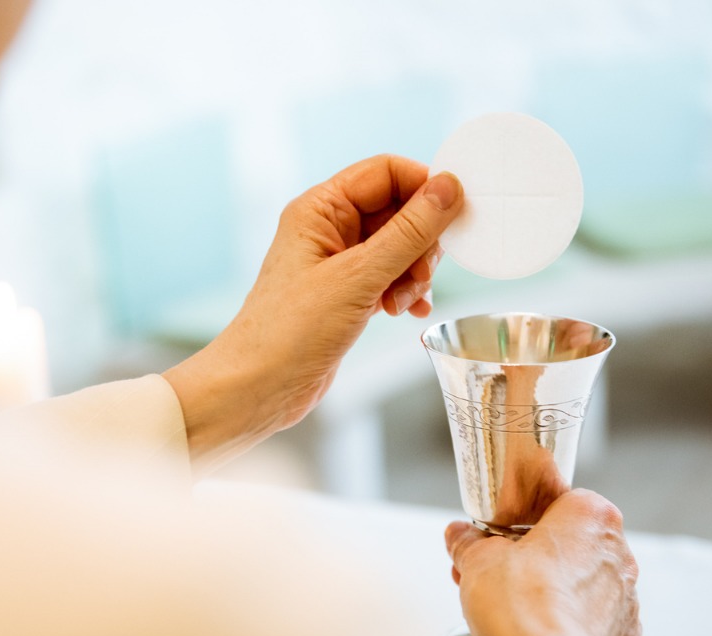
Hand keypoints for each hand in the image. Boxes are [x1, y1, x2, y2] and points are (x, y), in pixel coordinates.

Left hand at [164, 155, 463, 470]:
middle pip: (398, 210)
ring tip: (401, 302)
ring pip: (399, 247)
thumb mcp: (358, 277)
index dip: (423, 187)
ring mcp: (337, 263)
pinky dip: (405, 292)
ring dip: (413, 272)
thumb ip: (409, 232)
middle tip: (420, 275)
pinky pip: (390, 277)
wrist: (258, 387)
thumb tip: (447, 189)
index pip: (385, 173)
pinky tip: (407, 312)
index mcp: (320, 209)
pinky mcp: (345, 294)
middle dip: (420, 242)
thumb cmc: (289, 331)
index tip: (453, 213)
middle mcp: (327, 230)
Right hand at [445, 489, 641, 635]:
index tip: (501, 533)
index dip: (524, 518)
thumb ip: (468, 542)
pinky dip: (567, 622)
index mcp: (591, 519)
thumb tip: (459, 536)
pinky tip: (536, 631)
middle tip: (497, 572)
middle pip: (569, 544)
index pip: (560, 501)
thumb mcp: (478, 560)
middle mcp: (617, 555)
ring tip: (511, 608)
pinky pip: (590, 620)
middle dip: (533, 557)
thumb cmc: (524, 607)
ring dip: (550, 590)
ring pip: (581, 583)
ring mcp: (625, 599)